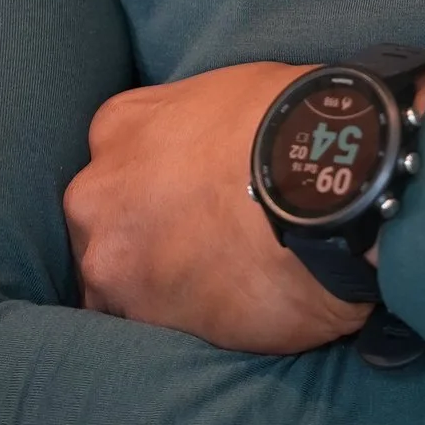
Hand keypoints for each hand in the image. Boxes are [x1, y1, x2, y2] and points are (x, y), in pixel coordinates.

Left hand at [65, 62, 364, 352]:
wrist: (328, 190)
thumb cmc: (292, 126)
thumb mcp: (229, 93)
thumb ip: (194, 125)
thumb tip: (217, 150)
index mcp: (118, 128)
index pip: (113, 164)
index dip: (151, 188)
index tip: (184, 202)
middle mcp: (96, 195)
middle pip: (104, 226)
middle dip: (140, 241)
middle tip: (201, 249)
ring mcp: (112, 262)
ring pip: (117, 286)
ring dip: (156, 291)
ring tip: (218, 290)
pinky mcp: (143, 321)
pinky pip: (151, 330)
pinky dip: (182, 327)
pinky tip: (227, 314)